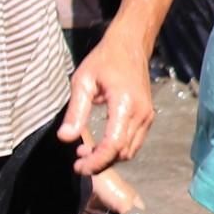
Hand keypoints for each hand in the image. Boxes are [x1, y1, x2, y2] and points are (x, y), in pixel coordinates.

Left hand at [57, 27, 155, 175]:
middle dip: (101, 162)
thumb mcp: (82, 82)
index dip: (96, 161)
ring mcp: (147, 116)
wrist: (131, 46)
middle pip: (123, 152)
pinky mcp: (147, 116)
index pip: (113, 145)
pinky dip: (118, 149)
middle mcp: (141, 114)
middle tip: (78, 161)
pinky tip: (101, 144)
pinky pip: (134, 142)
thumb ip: (76, 111)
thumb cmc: (104, 60)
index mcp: (125, 105)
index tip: (78, 167)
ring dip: (109, 157)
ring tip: (87, 153)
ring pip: (130, 150)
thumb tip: (66, 138)